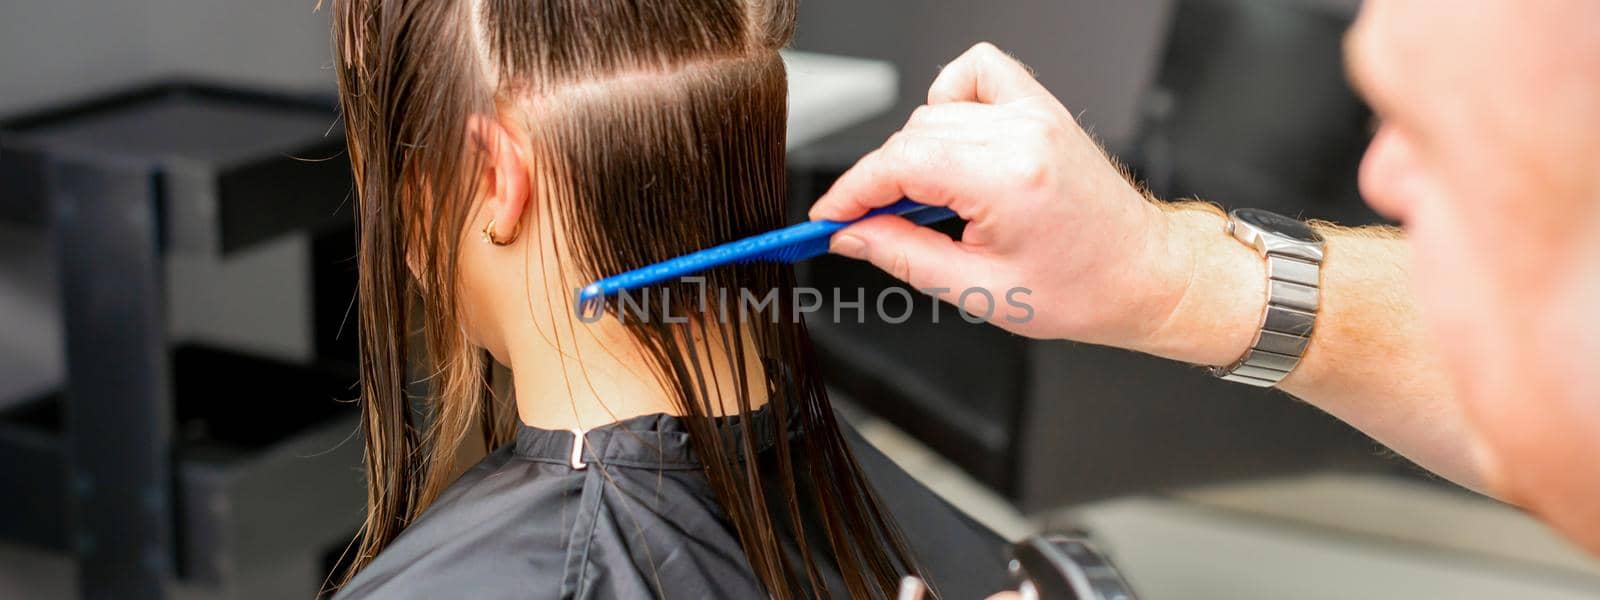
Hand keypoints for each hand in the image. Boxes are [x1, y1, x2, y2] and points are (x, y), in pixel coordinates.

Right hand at [811, 43, 1212, 354]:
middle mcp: (1022, 134)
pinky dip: (952, 100)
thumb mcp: (976, 289)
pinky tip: (956, 143)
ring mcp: (1034, 113)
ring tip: (933, 200)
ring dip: (915, 151)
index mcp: (1008, 180)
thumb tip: (850, 234)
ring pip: (935, 110)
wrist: (1140, 273)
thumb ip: (902, 254)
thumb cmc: (1078, 288)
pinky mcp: (1041, 106)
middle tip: (868, 223)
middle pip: (910, 137)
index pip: (900, 165)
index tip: (829, 216)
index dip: (852, 192)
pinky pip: (976, 72)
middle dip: (878, 181)